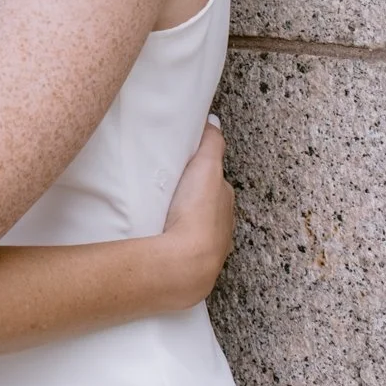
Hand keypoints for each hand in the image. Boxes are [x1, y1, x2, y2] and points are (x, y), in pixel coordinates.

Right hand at [161, 120, 235, 304]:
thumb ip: (211, 143)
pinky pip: (183, 245)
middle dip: (190, 196)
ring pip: (195, 226)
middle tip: (167, 188)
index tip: (183, 166)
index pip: (214, 179)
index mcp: (225, 199)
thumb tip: (213, 121)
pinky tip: (161, 236)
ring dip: (182, 219)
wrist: (186, 262)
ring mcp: (210, 247)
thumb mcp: (206, 167)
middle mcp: (223, 224)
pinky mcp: (193, 264)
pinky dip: (175, 239)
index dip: (200, 171)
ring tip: (160, 212)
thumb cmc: (198, 212)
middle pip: (205, 203)